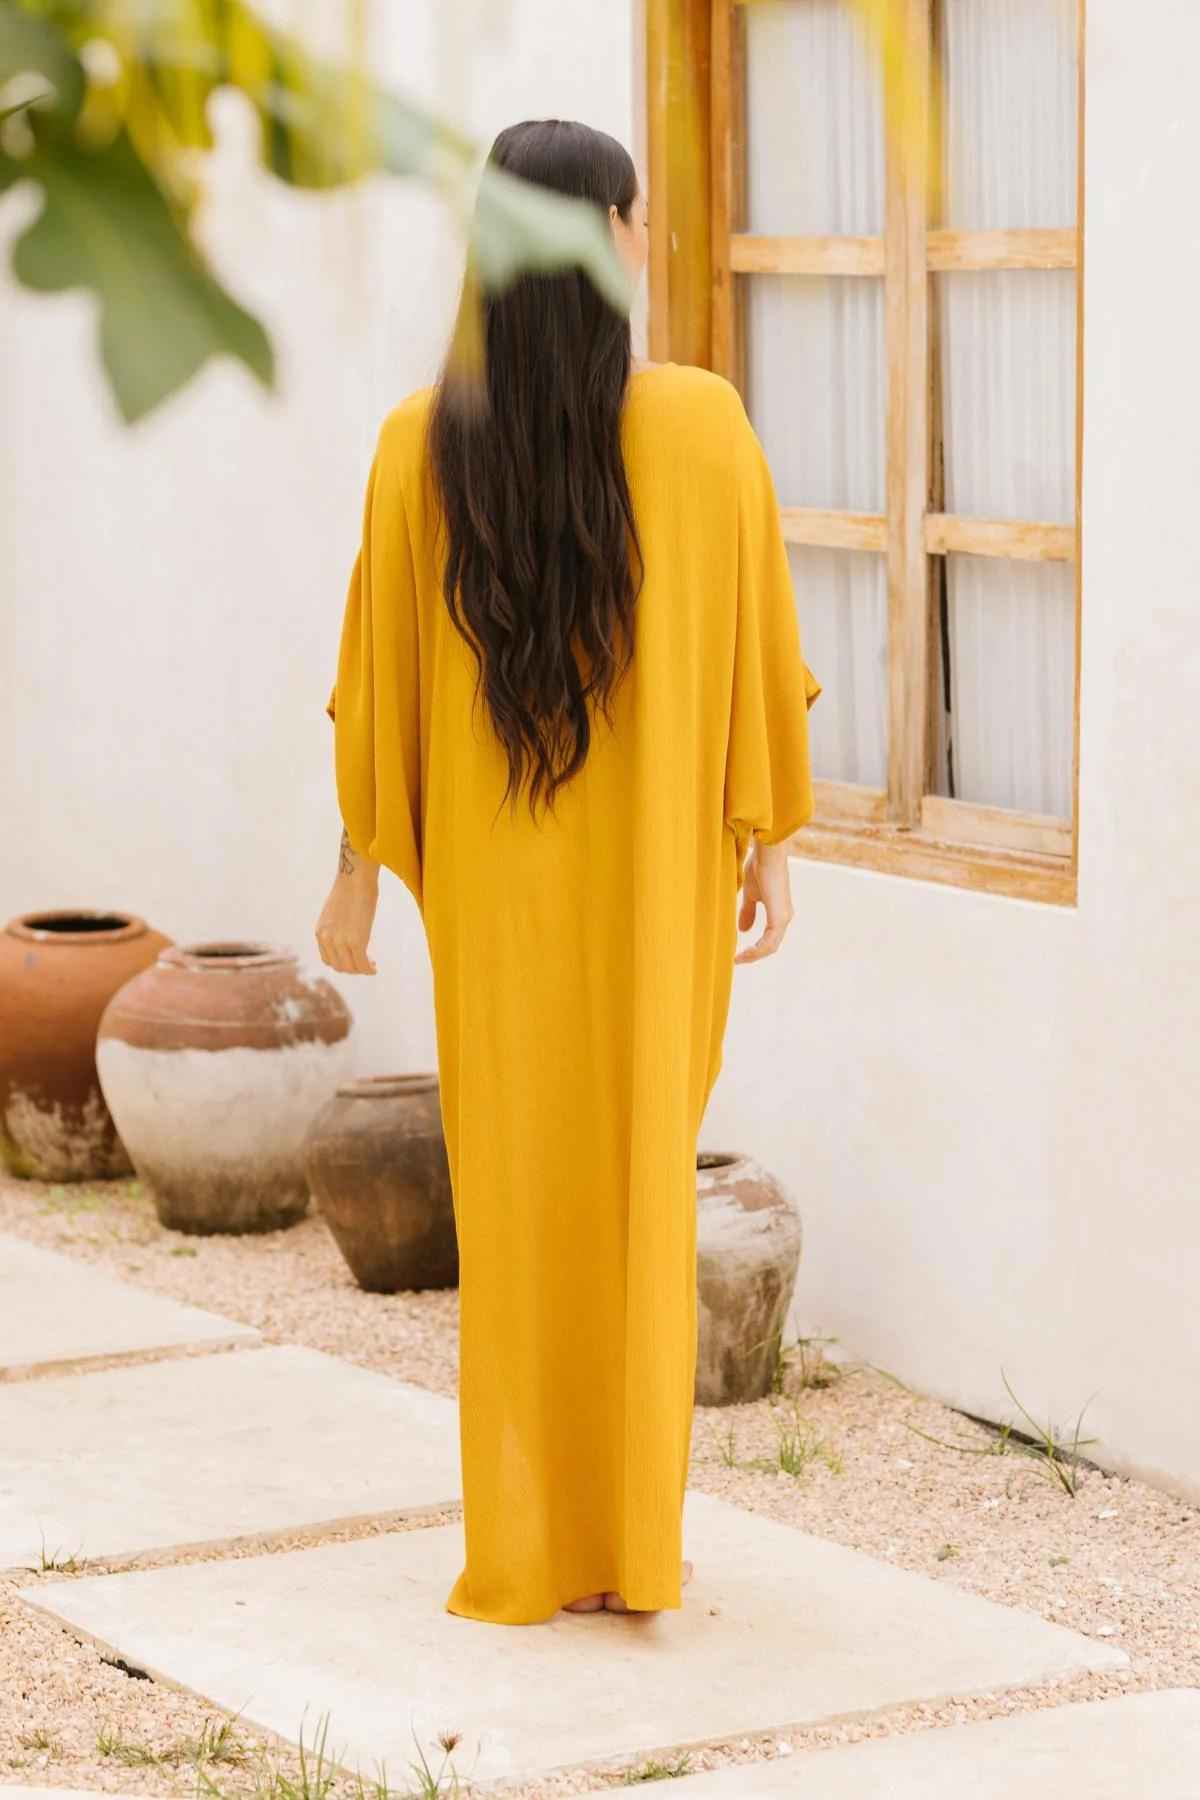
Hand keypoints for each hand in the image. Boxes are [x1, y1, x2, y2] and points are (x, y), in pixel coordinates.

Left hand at [316, 830, 378, 974]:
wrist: (356, 878)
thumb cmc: (351, 888)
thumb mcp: (337, 910)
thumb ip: (338, 925)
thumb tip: (349, 931)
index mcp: (321, 931)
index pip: (327, 959)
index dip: (341, 963)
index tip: (353, 960)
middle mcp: (327, 939)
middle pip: (339, 966)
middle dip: (353, 969)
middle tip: (366, 963)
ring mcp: (340, 941)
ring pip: (350, 968)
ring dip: (361, 970)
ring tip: (371, 965)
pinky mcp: (356, 941)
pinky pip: (362, 964)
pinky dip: (369, 969)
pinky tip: (374, 968)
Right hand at [734, 838, 793, 963]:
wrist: (767, 855)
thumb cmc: (759, 868)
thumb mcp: (751, 894)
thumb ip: (748, 912)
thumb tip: (743, 930)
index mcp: (779, 912)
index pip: (769, 938)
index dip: (754, 949)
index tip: (737, 954)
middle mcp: (785, 918)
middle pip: (770, 946)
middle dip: (753, 955)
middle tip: (736, 960)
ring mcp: (784, 919)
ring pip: (770, 947)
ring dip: (753, 955)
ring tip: (737, 959)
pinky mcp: (779, 918)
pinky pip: (768, 943)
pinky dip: (755, 950)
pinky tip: (743, 953)